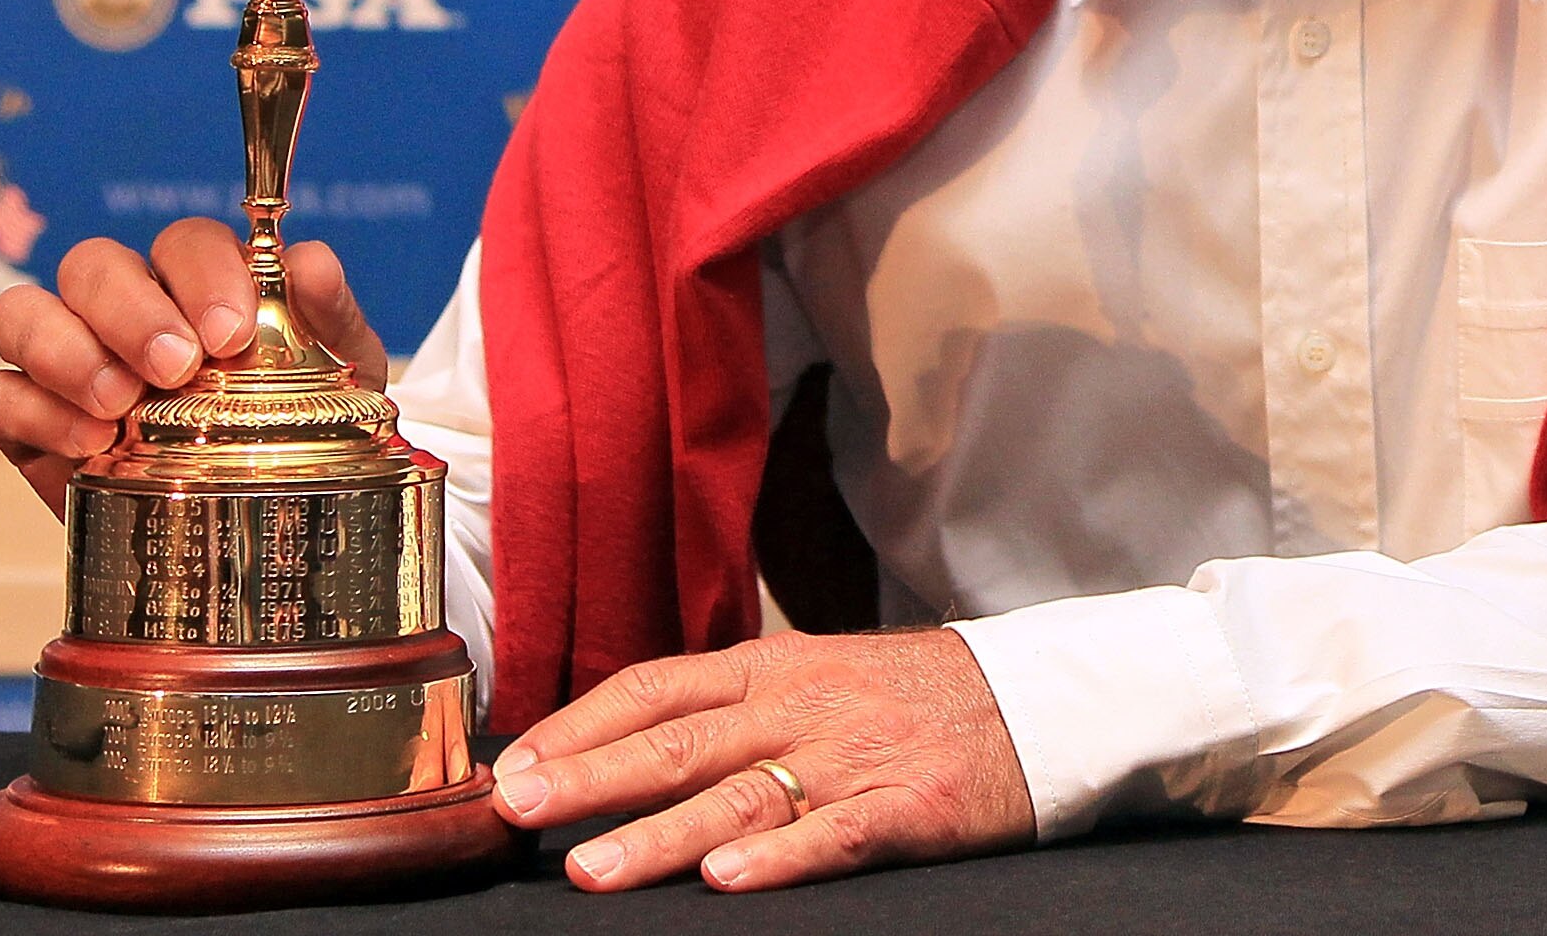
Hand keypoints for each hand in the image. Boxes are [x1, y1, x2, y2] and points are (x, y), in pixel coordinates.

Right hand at [0, 217, 384, 514]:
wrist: (257, 514)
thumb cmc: (297, 422)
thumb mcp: (335, 372)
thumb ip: (329, 314)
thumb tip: (311, 263)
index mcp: (196, 281)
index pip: (183, 242)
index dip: (202, 274)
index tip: (230, 333)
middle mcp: (122, 306)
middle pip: (93, 265)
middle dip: (130, 311)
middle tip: (174, 366)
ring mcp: (66, 358)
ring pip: (22, 313)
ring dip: (65, 351)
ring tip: (119, 405)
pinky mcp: (28, 420)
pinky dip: (34, 412)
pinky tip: (88, 444)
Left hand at [492, 629, 1034, 892]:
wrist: (1033, 699)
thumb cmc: (908, 695)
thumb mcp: (814, 674)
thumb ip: (730, 708)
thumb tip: (622, 747)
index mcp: (772, 668)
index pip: (655, 687)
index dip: (581, 725)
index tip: (513, 767)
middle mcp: (800, 707)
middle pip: (679, 742)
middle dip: (591, 776)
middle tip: (517, 811)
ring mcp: (852, 759)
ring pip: (740, 796)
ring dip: (661, 834)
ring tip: (596, 870)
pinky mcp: (907, 809)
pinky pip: (834, 835)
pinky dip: (780, 858)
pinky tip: (728, 879)